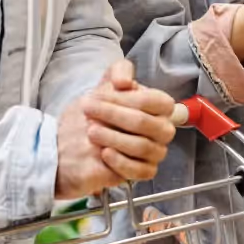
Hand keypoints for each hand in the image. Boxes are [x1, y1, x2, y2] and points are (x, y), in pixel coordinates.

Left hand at [85, 60, 176, 179]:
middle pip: (144, 123)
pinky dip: (120, 161)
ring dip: (112, 137)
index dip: (124, 98)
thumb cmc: (99, 110)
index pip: (155, 101)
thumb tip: (124, 82)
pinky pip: (140, 170)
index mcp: (160, 106)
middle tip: (88, 111)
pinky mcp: (146, 171)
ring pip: (142, 146)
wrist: (80, 139)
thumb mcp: (107, 84)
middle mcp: (163, 129)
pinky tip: (104, 153)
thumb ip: (119, 71)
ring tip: (91, 132)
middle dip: (113, 116)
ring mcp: (157, 151)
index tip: (98, 95)